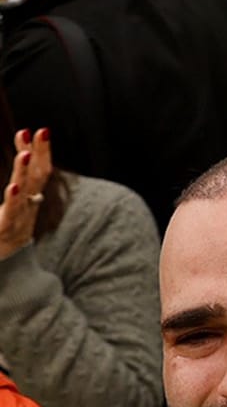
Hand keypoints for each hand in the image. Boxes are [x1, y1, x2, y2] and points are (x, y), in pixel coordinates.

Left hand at [0, 131, 49, 262]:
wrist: (6, 275)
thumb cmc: (6, 238)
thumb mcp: (11, 210)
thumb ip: (16, 189)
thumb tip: (21, 165)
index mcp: (30, 202)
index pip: (39, 172)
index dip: (41, 152)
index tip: (36, 131)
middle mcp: (28, 209)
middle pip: (38, 177)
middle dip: (40, 154)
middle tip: (41, 131)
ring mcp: (19, 220)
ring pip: (26, 192)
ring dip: (25, 171)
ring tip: (26, 152)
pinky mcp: (5, 231)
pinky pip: (11, 214)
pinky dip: (13, 199)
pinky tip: (13, 186)